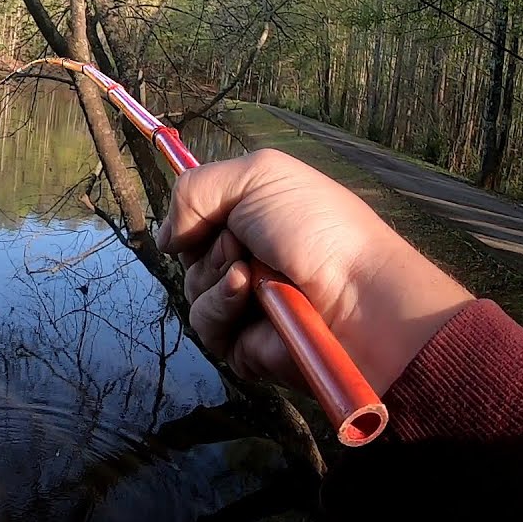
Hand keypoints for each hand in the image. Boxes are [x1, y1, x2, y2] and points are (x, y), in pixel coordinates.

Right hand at [156, 149, 472, 393]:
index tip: (201, 216)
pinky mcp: (242, 345)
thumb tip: (164, 239)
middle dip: (207, 247)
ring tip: (252, 275)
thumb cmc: (317, 227)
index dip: (192, 216)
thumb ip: (194, 190)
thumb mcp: (257, 176)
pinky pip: (204, 327)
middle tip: (242, 244)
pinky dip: (221, 308)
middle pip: (187, 255)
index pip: (196, 216)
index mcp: (254, 218)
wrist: (357, 295)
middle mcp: (247, 259)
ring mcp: (244, 305)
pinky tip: (249, 298)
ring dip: (214, 278)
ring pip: (190, 291)